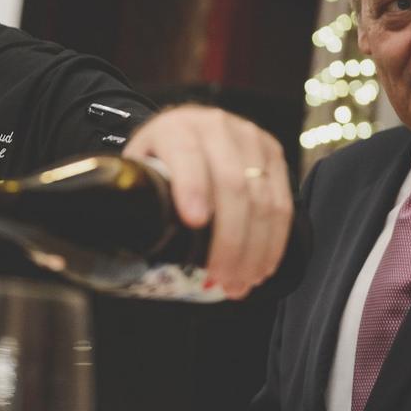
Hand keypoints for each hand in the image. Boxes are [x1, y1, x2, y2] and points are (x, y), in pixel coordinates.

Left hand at [123, 105, 292, 298]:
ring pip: (262, 200)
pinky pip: (282, 203)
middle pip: (232, 186)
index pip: (188, 157)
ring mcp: (250, 138)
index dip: (192, 189)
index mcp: (176, 128)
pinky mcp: (274, 154)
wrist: (186, 127)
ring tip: (239, 284)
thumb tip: (128, 239)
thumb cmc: (158, 158)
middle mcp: (216, 127)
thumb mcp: (138, 168)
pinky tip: (260, 267)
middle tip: (220, 279)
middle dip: (229, 240)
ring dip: (254, 250)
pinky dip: (274, 242)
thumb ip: (137, 194)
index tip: (194, 222)